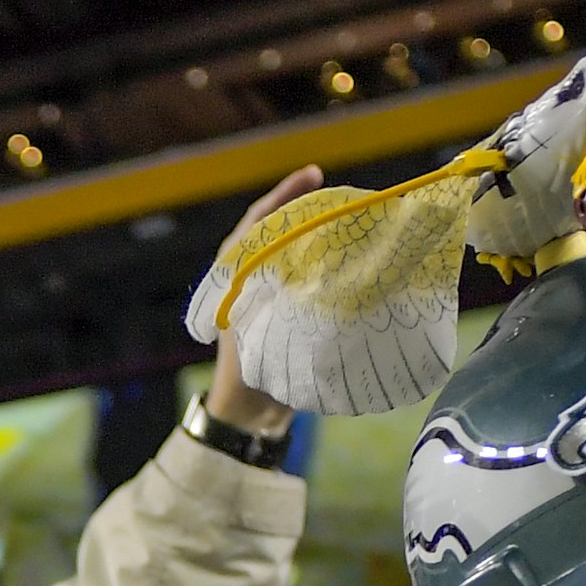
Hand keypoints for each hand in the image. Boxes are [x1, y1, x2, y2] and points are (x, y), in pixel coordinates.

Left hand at [199, 167, 321, 436]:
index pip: (260, 219)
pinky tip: (348, 256)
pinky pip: (302, 271)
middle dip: (309, 208)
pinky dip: (323, 259)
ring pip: (293, 248)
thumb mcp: (266, 325)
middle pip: (279, 227)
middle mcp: (248, 272)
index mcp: (234, 269)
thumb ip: (288, 293)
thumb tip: (326, 265)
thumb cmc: (250, 372)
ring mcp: (264, 289)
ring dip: (318, 233)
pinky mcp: (279, 306)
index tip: (315, 175)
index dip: (286, 194)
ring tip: (351, 220)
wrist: (247, 411)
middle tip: (345, 196)